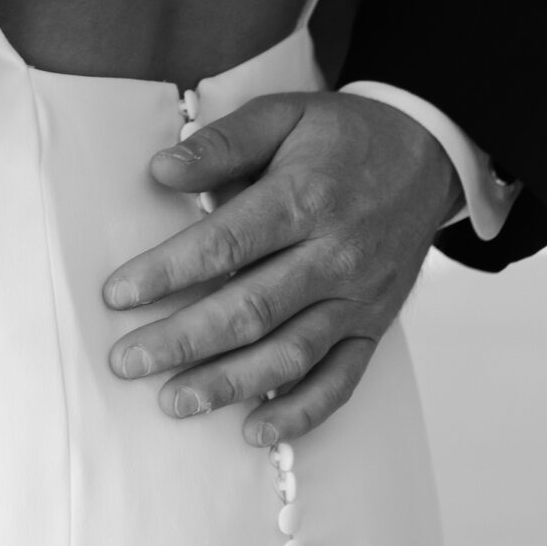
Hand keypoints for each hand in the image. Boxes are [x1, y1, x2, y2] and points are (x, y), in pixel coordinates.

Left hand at [102, 90, 459, 441]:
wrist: (429, 155)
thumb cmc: (344, 135)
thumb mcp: (283, 114)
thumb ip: (222, 143)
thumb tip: (161, 169)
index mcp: (304, 198)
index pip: (225, 244)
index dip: (168, 272)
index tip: (118, 295)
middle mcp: (333, 255)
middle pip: (250, 309)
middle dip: (183, 341)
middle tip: (127, 362)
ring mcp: (357, 298)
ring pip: (289, 354)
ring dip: (229, 384)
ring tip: (174, 400)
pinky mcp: (374, 326)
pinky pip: (340, 381)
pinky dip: (300, 413)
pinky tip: (255, 431)